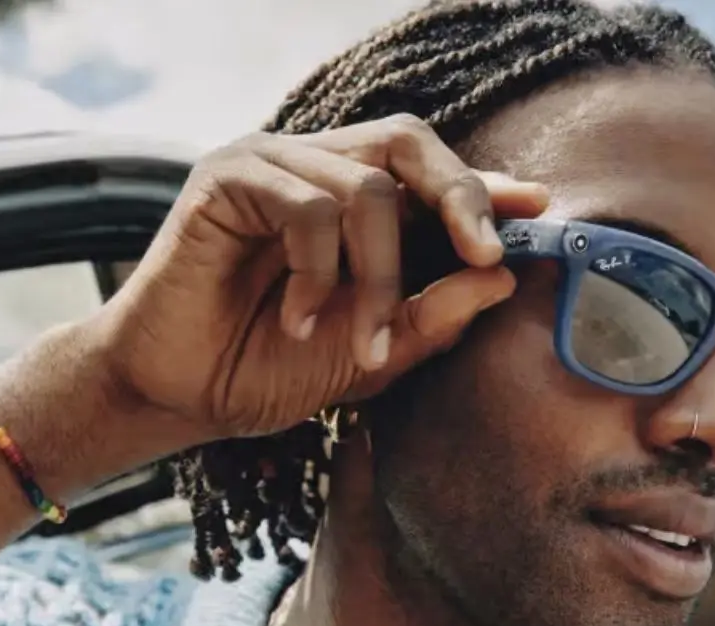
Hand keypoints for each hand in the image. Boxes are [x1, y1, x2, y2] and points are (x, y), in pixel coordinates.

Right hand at [100, 114, 549, 442]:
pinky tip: (296, 320)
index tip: (539, 211)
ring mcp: (269, 166)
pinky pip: (308, 206)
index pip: (428, 171)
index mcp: (348, 201)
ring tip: (358, 344)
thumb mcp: (368, 354)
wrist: (175, 395)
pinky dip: (318, 273)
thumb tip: (503, 278)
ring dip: (379, 279)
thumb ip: (431, 316)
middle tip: (485, 256)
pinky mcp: (227, 177)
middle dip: (459, 198)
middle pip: (408, 142)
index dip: (483, 188)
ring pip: (366, 188)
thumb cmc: (264, 369)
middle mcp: (312, 168)